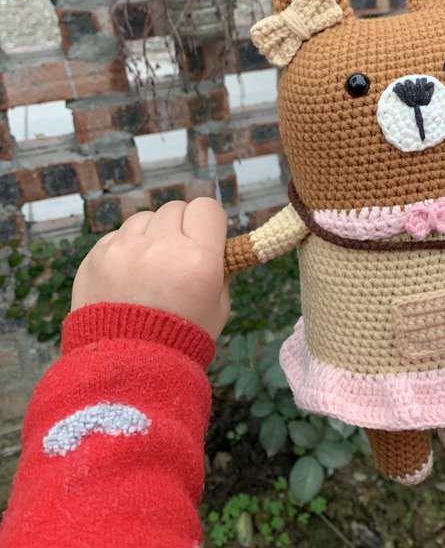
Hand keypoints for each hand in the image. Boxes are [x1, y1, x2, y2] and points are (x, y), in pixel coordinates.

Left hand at [72, 198, 229, 338]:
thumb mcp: (219, 305)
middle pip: (174, 208)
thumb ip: (218, 269)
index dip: (208, 222)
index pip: (206, 207)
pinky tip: (127, 277)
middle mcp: (160, 246)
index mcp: (198, 258)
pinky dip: (124, 250)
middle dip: (179, 228)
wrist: (127, 368)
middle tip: (177, 255)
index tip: (205, 237)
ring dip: (150, 236)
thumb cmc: (182, 339)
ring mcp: (123, 250)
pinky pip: (116, 237)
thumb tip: (213, 247)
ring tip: (149, 267)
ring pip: (143, 219)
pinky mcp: (95, 257)